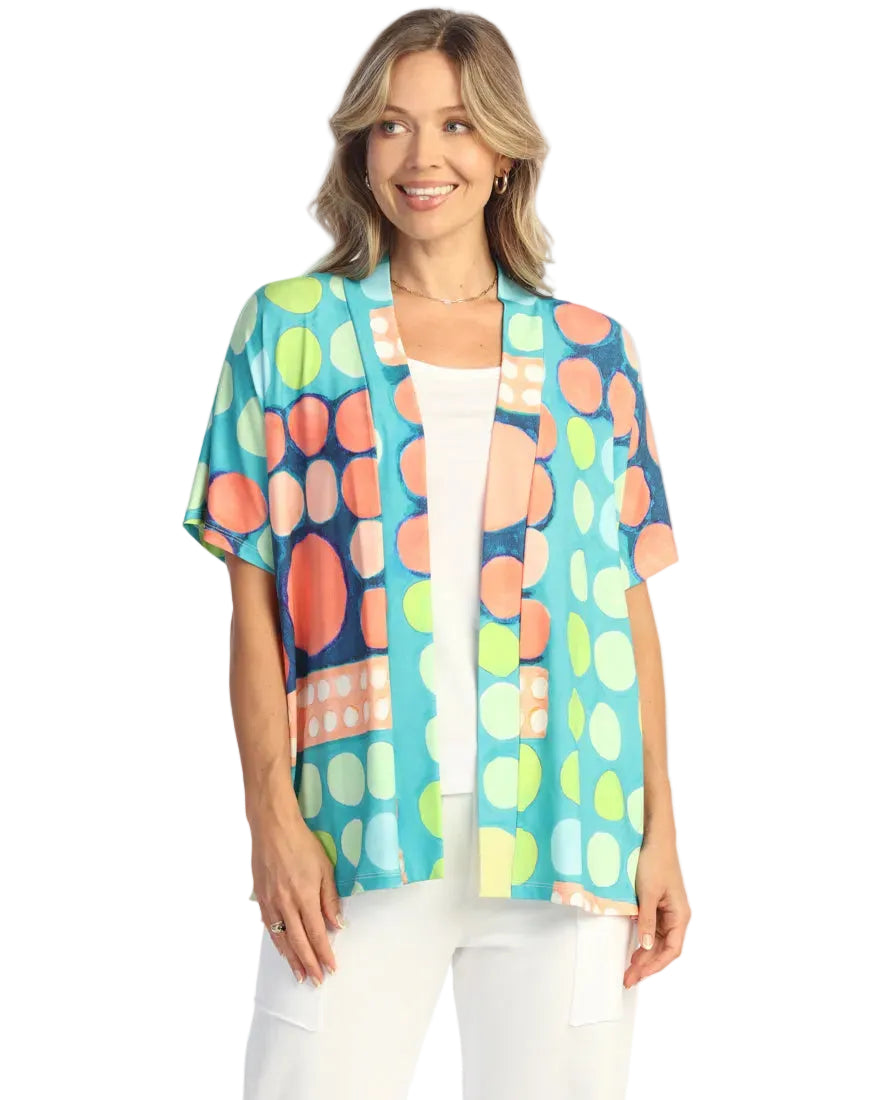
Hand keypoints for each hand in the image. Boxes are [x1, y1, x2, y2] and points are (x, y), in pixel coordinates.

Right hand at [251, 815, 343, 985]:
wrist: (273, 829)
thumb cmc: (303, 844)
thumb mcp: (325, 868)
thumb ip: (330, 899)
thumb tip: (336, 925)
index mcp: (305, 896)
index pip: (316, 933)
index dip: (324, 952)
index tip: (331, 967)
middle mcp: (286, 903)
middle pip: (298, 942)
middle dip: (309, 963)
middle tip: (316, 980)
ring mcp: (271, 902)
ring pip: (282, 938)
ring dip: (291, 959)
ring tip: (299, 975)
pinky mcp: (261, 898)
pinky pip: (270, 927)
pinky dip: (277, 942)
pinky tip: (282, 951)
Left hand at [623, 831, 690, 988]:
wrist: (654, 839)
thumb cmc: (655, 863)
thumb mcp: (647, 894)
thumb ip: (647, 921)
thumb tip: (647, 946)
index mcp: (680, 915)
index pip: (672, 950)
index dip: (656, 965)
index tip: (639, 974)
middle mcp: (677, 916)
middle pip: (664, 948)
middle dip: (647, 964)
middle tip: (628, 978)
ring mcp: (667, 911)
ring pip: (658, 941)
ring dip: (645, 954)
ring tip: (629, 968)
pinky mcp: (658, 905)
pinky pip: (652, 929)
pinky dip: (643, 940)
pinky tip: (633, 947)